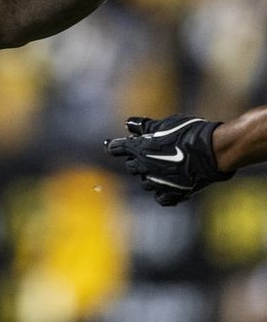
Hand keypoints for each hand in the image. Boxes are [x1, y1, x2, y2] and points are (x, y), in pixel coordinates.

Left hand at [105, 115, 232, 205]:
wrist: (212, 151)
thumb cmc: (188, 133)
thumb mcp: (164, 125)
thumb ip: (144, 126)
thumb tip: (129, 124)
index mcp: (139, 149)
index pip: (117, 148)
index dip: (114, 146)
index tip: (110, 145)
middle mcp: (145, 167)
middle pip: (131, 166)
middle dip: (134, 160)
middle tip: (143, 154)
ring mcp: (159, 182)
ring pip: (145, 183)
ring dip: (148, 176)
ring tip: (157, 169)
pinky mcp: (175, 192)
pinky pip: (161, 198)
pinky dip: (162, 193)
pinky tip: (166, 187)